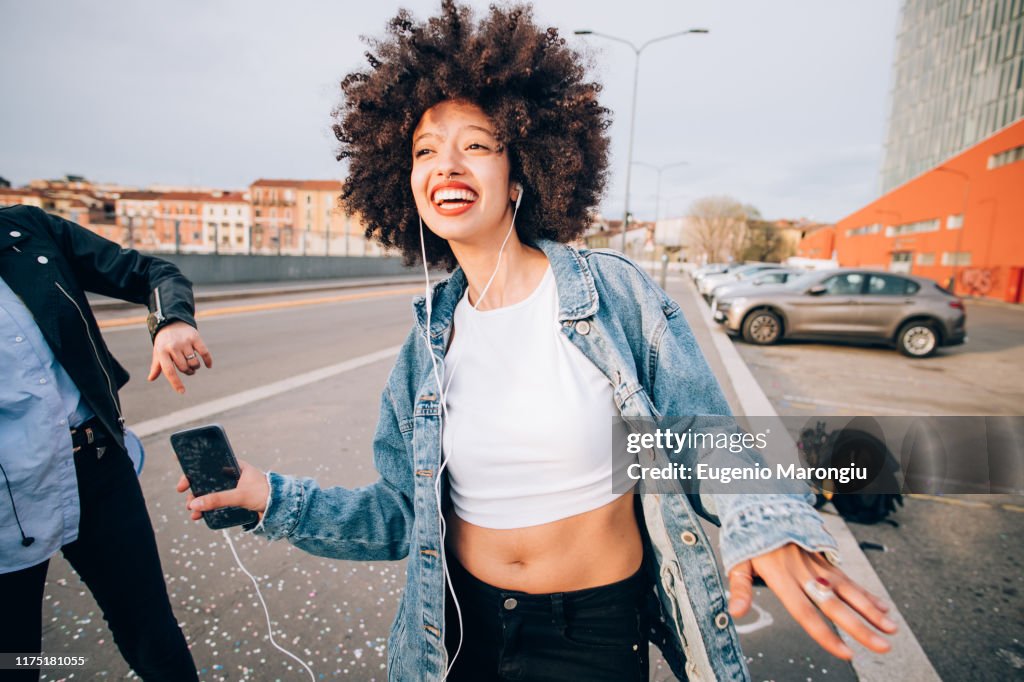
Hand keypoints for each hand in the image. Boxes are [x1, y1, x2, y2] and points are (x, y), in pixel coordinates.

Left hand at [148, 321, 212, 393]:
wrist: (171, 322)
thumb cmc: (164, 342)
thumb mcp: (158, 352)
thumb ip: (156, 366)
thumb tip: (151, 378)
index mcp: (162, 352)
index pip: (169, 371)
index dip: (176, 383)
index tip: (182, 392)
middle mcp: (173, 347)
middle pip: (184, 368)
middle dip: (188, 372)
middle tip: (188, 369)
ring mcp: (184, 342)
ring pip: (194, 362)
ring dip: (195, 367)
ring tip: (193, 365)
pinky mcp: (195, 337)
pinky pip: (204, 353)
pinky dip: (208, 361)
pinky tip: (208, 365)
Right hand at [176, 458, 269, 520]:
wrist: (280, 507)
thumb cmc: (265, 493)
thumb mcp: (240, 495)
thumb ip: (218, 499)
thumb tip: (194, 504)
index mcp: (234, 466)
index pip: (209, 462)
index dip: (193, 468)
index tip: (182, 478)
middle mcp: (230, 475)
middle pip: (206, 480)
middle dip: (194, 489)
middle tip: (186, 497)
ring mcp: (231, 488)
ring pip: (209, 492)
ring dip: (199, 501)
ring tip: (193, 512)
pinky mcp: (232, 499)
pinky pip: (216, 502)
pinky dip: (207, 508)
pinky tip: (200, 515)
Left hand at [728, 543, 896, 659]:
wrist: (763, 505)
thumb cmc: (749, 538)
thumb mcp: (738, 561)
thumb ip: (740, 588)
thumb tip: (735, 613)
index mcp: (782, 577)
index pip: (805, 612)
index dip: (826, 634)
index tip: (846, 654)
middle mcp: (804, 573)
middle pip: (835, 605)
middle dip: (861, 628)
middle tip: (883, 647)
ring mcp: (817, 565)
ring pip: (849, 591)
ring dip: (872, 611)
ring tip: (892, 629)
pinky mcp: (824, 559)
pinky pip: (848, 579)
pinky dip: (866, 594)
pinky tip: (883, 608)